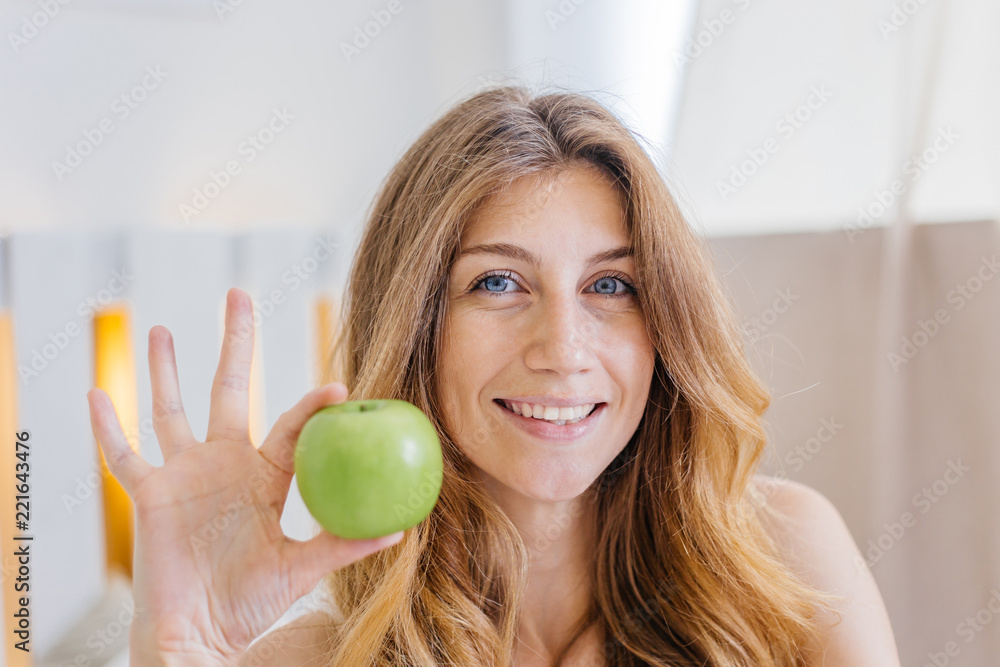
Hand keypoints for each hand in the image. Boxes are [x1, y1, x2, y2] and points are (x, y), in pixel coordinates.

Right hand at [86, 287, 402, 664]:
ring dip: (165, 370)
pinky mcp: (148, 493)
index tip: (339, 386)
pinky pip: (122, 454)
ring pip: (171, 410)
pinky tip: (95, 390)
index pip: (292, 428)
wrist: (199, 633)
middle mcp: (224, 464)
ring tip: (163, 329)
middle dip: (236, 343)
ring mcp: (184, 474)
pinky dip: (106, 426)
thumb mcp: (301, 570)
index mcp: (265, 476)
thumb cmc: (250, 603)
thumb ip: (342, 545)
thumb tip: (401, 531)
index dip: (313, 406)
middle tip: (240, 295)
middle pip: (230, 388)